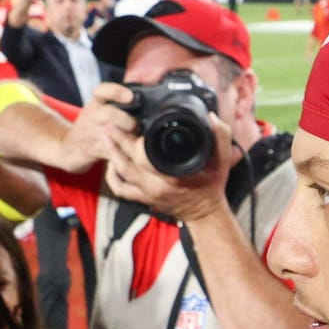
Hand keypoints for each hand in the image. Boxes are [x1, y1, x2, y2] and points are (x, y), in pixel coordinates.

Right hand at [55, 81, 140, 173]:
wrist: (67, 148)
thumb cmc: (90, 126)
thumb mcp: (98, 109)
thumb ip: (118, 102)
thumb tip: (147, 90)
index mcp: (95, 103)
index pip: (102, 91)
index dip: (116, 92)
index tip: (130, 96)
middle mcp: (92, 116)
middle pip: (108, 113)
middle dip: (125, 120)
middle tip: (135, 126)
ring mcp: (90, 134)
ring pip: (109, 134)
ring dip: (124, 138)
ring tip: (134, 140)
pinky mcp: (91, 150)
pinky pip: (108, 152)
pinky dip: (121, 153)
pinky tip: (130, 153)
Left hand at [101, 106, 232, 222]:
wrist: (206, 213)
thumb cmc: (212, 185)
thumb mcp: (222, 159)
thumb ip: (220, 135)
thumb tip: (210, 116)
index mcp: (172, 175)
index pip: (146, 154)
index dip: (135, 138)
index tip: (132, 121)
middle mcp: (156, 185)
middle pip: (128, 161)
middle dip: (117, 141)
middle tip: (110, 122)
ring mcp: (147, 194)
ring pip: (120, 174)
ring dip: (111, 154)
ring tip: (106, 136)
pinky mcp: (142, 199)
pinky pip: (120, 189)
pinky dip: (112, 177)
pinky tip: (111, 162)